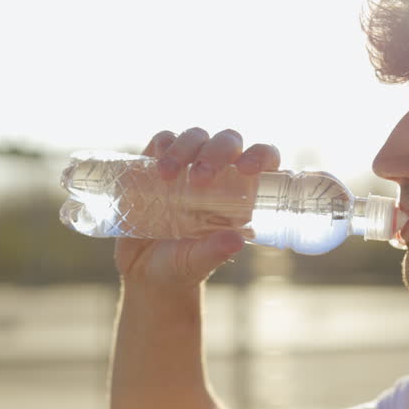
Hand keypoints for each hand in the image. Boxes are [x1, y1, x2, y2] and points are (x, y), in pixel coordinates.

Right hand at [115, 128, 279, 288]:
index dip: (261, 155)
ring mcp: (187, 167)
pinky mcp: (157, 165)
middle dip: (218, 152)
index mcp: (240, 195)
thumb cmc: (181, 267)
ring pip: (197, 136)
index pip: (263, 160)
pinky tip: (156, 166)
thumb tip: (237, 241)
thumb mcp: (196, 263)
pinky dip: (162, 146)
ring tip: (167, 176)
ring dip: (185, 148)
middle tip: (199, 179)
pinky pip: (163, 141)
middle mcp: (218, 175)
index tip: (247, 168)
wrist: (144, 271)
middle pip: (229, 141)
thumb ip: (214, 252)